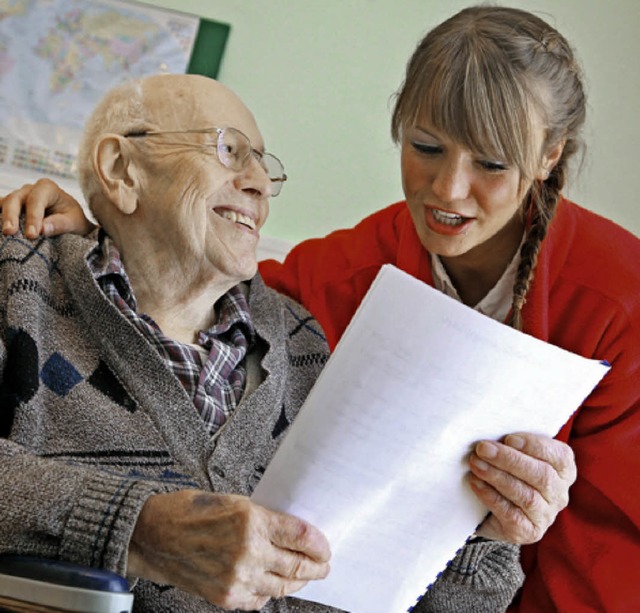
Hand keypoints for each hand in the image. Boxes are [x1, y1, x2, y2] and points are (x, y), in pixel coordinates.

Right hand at [1, 178, 93, 238]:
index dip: (33, 217)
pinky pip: (1, 209)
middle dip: (11, 216)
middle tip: (10, 232)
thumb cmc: (73, 219)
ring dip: (3, 218)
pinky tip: (0, 230)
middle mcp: (30, 189)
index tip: (32, 235)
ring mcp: (18, 197)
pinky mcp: (11, 207)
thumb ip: (60, 225)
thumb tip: (42, 229)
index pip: (36, 200)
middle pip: (15, 199)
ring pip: (5, 203)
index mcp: (47, 188)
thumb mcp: (74, 223)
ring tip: (4, 233)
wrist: (70, 221)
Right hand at [127, 490, 330, 610]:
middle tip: (324, 564)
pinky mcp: (225, 597)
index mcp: (251, 520)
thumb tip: (291, 531)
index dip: (319, 543)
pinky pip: (259, 599)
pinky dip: (270, 592)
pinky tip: (274, 584)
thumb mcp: (234, 501)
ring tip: (305, 575)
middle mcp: (247, 551)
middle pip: (296, 565)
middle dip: (316, 566)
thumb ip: (264, 518)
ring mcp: (236, 578)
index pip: (300, 535)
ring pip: (282, 586)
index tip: (325, 546)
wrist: (153, 534)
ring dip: (299, 581)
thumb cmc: (189, 511)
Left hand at [468, 433, 575, 543]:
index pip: (559, 456)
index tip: (508, 438)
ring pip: (527, 496)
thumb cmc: (505, 471)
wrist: (489, 510)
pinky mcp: (528, 532)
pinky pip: (512, 515)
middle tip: (483, 448)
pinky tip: (476, 483)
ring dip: (497, 477)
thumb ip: (512, 443)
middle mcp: (559, 494)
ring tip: (475, 464)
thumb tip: (493, 432)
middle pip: (542, 476)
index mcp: (563, 470)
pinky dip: (491, 496)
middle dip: (510, 460)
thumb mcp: (513, 453)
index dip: (534, 446)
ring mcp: (546, 516)